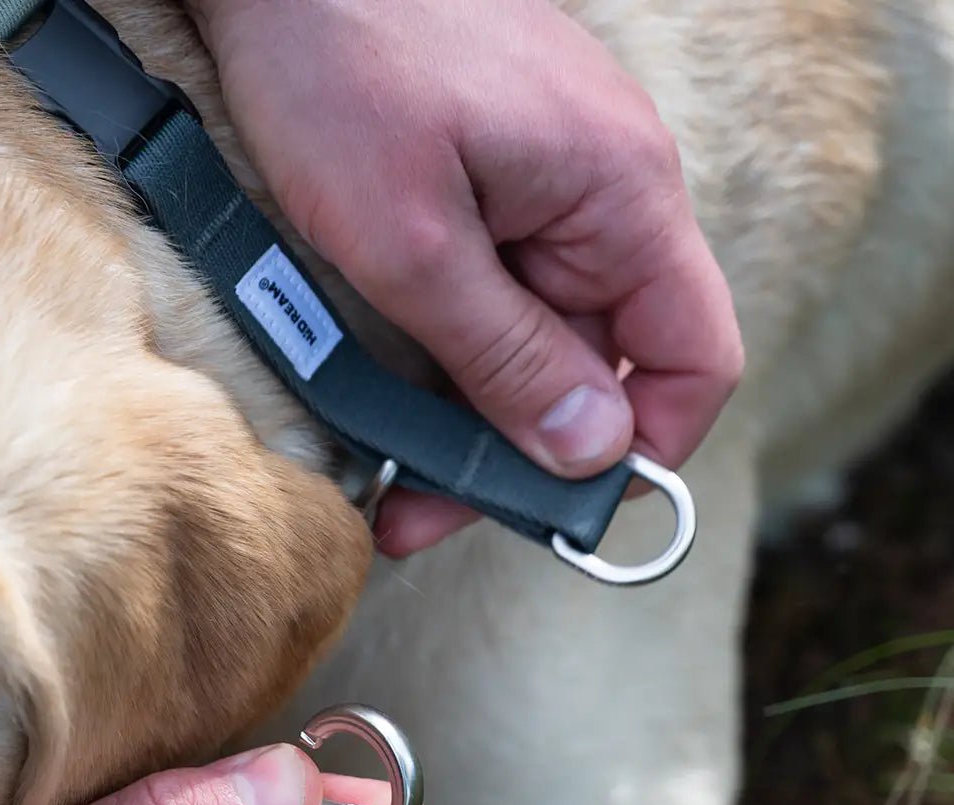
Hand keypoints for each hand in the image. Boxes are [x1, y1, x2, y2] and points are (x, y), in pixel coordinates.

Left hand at [189, 0, 742, 554]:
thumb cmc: (338, 66)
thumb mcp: (412, 240)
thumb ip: (509, 354)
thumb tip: (595, 452)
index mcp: (623, 200)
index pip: (691, 359)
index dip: (643, 449)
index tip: (553, 508)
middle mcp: (605, 203)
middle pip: (600, 369)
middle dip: (515, 456)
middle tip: (421, 512)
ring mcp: (549, 197)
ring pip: (538, 345)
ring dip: (470, 418)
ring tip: (386, 473)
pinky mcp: (495, 195)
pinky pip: (497, 302)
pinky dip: (450, 360)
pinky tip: (388, 400)